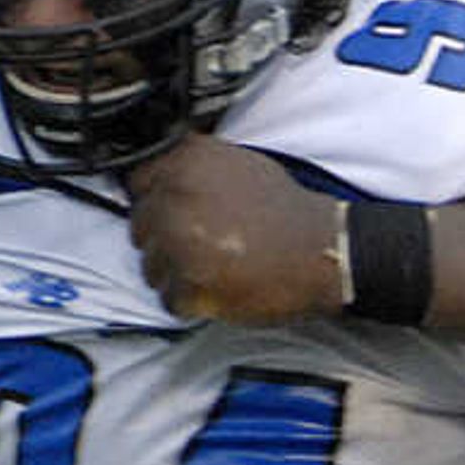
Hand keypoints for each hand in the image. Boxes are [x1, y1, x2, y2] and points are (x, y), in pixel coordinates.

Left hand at [127, 133, 341, 321]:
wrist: (325, 250)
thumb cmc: (290, 213)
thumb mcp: (241, 164)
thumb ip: (197, 168)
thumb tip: (167, 180)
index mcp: (186, 162)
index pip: (138, 185)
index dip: (159, 206)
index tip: (175, 219)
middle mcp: (176, 196)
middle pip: (140, 230)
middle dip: (165, 243)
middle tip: (202, 250)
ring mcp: (180, 241)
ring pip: (151, 268)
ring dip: (175, 276)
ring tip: (214, 272)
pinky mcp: (191, 281)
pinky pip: (169, 299)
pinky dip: (190, 302)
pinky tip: (218, 291)